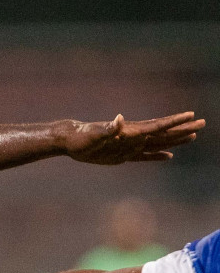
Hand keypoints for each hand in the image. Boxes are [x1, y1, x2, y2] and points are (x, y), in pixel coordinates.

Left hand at [62, 111, 202, 163]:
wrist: (70, 140)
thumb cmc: (81, 137)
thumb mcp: (94, 134)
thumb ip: (108, 129)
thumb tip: (119, 119)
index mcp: (131, 132)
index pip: (158, 126)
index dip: (175, 121)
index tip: (191, 115)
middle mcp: (134, 137)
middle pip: (164, 133)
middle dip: (183, 129)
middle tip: (202, 123)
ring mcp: (130, 146)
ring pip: (158, 143)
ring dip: (175, 140)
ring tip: (192, 136)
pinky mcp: (123, 155)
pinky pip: (145, 156)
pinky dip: (158, 156)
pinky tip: (169, 156)